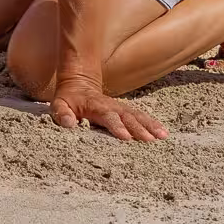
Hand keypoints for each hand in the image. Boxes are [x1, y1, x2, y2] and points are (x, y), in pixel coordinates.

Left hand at [49, 77, 167, 141]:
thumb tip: (69, 124)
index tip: (126, 137)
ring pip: (138, 116)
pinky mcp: (126, 110)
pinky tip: (163, 133)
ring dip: (150, 126)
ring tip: (163, 136)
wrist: (79, 82)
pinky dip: (153, 123)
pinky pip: (142, 116)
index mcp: (96, 107)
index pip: (108, 117)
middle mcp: (112, 107)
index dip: (117, 126)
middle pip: (127, 117)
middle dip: (139, 129)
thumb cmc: (69, 98)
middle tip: (150, 140)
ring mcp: (121, 108)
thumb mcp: (59, 104)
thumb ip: (62, 113)